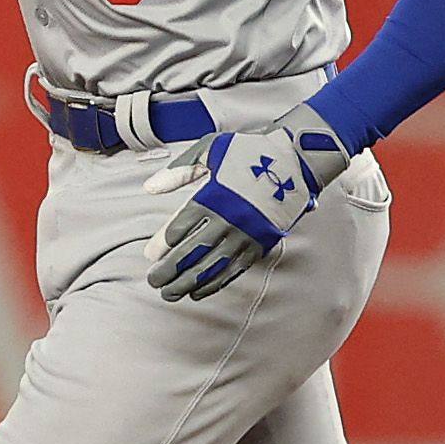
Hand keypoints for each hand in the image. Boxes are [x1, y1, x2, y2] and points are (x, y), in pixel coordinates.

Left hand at [144, 108, 353, 302]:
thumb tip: (150, 188)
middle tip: (153, 281)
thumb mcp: (210, 149)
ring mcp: (245, 235)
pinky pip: (234, 270)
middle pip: (192, 252)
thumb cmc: (248, 151)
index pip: (180, 228)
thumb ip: (179, 170)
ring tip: (169, 293)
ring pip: (211, 266)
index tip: (150, 255)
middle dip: (169, 270)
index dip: (162, 245)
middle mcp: (228, 220)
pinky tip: (198, 291)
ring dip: (188, 283)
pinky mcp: (260, 244)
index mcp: (213, 196)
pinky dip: (215, 283)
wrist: (294, 158)